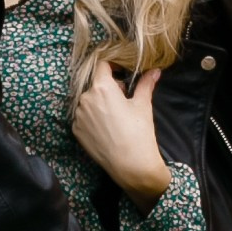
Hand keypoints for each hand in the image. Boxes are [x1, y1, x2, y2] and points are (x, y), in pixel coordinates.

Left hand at [69, 54, 168, 200]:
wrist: (130, 165)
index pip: (102, 65)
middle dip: (109, 88)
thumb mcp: (143, 105)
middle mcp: (85, 99)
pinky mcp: (76, 131)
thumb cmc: (139, 132)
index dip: (112, 65)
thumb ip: (146, 84)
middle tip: (124, 99)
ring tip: (115, 117)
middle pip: (96, 84)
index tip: (121, 71)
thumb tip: (155, 71)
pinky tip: (107, 128)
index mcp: (102, 88)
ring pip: (88, 101)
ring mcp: (78, 116)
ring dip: (99, 103)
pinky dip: (93, 118)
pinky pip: (83, 117)